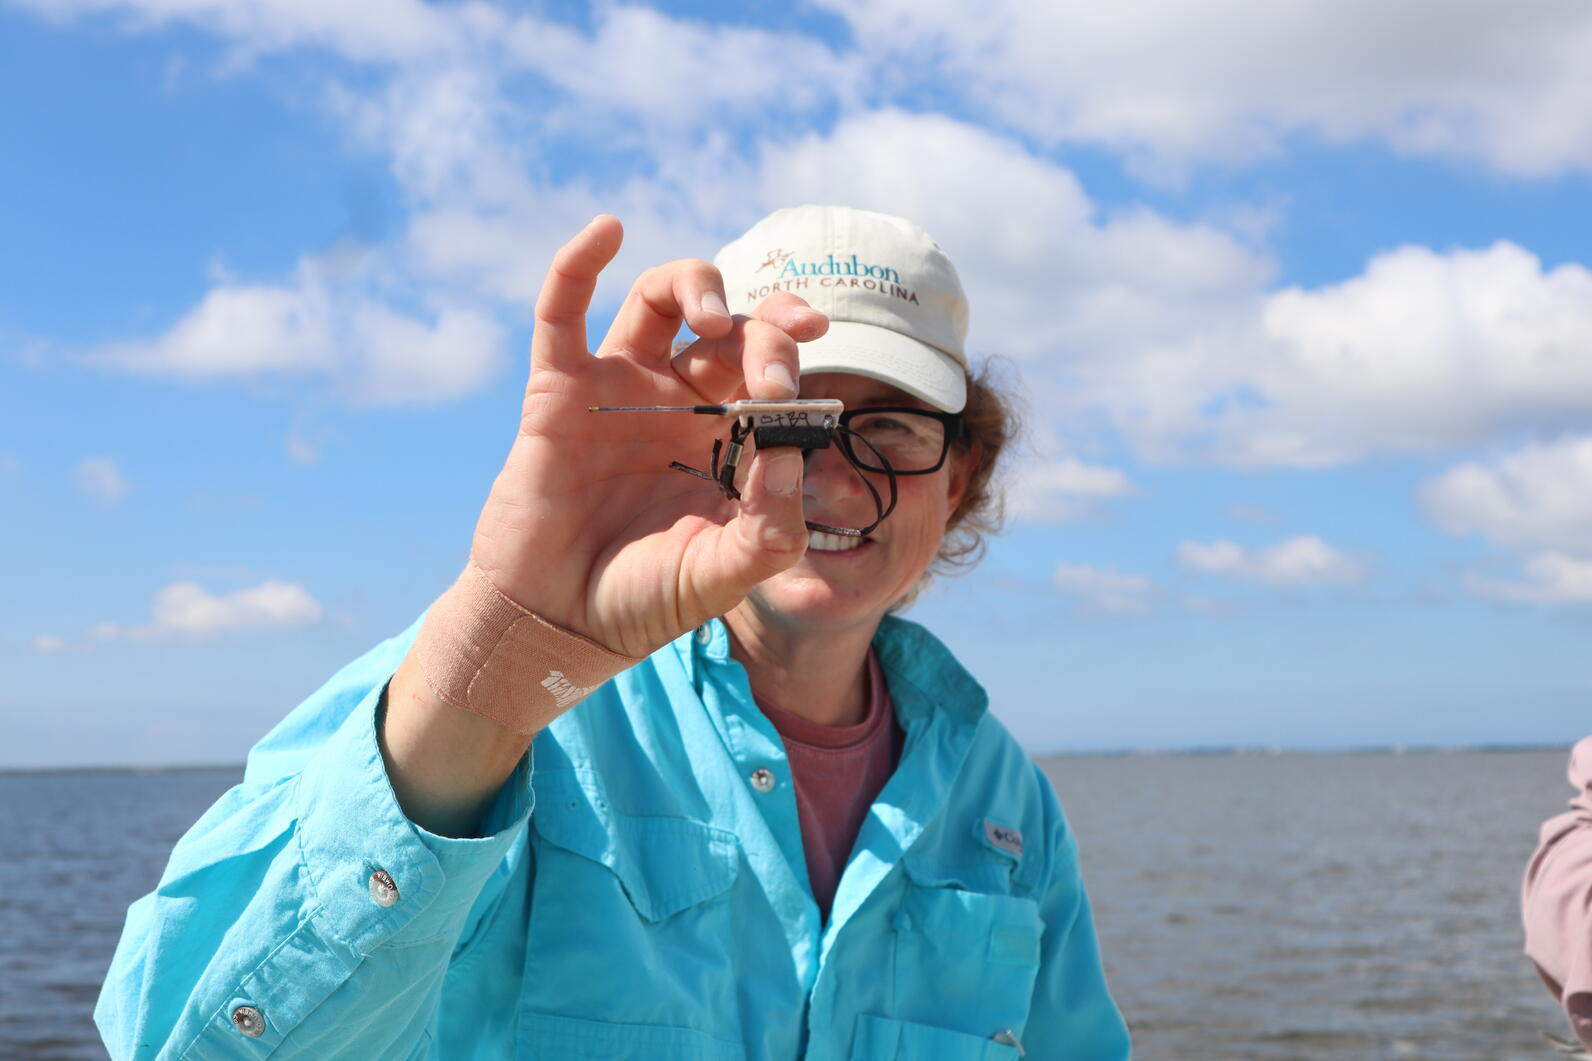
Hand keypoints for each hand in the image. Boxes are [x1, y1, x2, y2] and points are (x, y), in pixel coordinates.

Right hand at [469, 215, 826, 656]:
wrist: (558, 624)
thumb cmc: (645, 599)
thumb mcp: (726, 572)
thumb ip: (771, 526)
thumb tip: (792, 454)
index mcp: (726, 437)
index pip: (771, 370)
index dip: (790, 357)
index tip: (803, 372)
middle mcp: (678, 401)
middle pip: (729, 328)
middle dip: (762, 333)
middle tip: (772, 374)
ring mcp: (619, 389)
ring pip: (660, 299)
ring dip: (694, 284)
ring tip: (713, 314)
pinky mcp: (558, 391)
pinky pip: (562, 314)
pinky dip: (578, 265)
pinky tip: (608, 229)